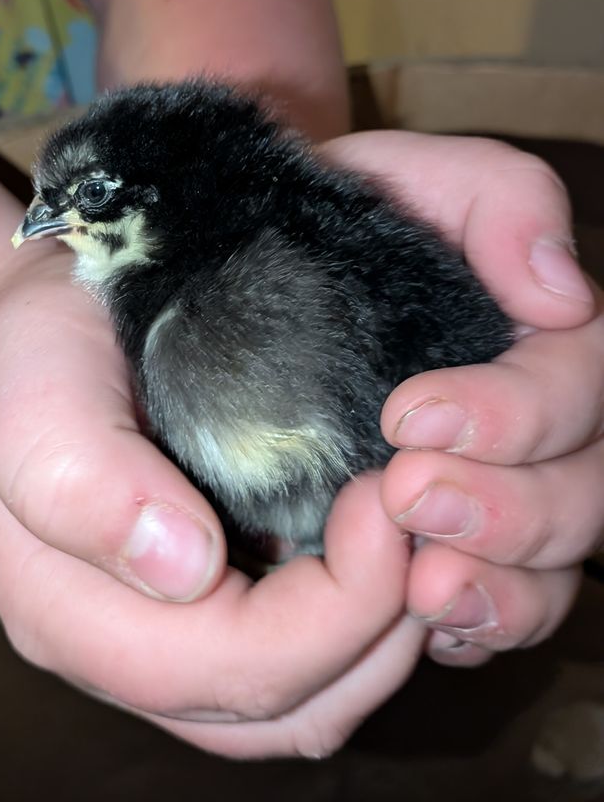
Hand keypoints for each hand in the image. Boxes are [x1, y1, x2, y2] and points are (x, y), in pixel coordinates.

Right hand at [0, 249, 423, 757]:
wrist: (34, 327)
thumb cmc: (30, 347)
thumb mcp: (32, 384)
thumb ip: (79, 477)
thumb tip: (187, 568)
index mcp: (67, 616)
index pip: (228, 670)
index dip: (334, 613)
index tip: (383, 508)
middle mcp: (118, 655)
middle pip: (278, 709)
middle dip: (374, 630)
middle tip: (419, 521)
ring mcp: (165, 641)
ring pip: (300, 707)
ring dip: (378, 641)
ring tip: (412, 542)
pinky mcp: (204, 617)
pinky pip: (301, 670)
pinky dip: (361, 631)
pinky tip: (380, 555)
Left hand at [325, 131, 601, 665]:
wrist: (233, 267)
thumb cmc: (322, 217)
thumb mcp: (402, 174)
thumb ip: (497, 198)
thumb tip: (563, 292)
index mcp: (534, 340)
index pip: (583, 388)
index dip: (520, 414)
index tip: (411, 413)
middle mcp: (529, 426)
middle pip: (585, 494)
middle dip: (508, 509)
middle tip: (406, 496)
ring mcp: (488, 493)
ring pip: (550, 570)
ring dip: (500, 587)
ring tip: (420, 588)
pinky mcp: (435, 550)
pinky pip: (490, 615)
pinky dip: (470, 627)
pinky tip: (418, 621)